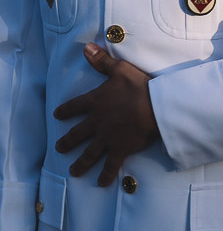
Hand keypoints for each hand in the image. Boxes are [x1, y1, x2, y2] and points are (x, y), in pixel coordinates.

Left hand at [53, 43, 158, 186]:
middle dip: (67, 142)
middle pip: (77, 134)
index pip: (75, 107)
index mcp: (96, 102)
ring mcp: (107, 138)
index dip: (65, 111)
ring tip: (73, 171)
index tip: (58, 115)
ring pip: (89, 153)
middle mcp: (97, 122)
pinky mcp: (120, 149)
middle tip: (60, 148)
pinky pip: (110, 165)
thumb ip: (102, 61)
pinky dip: (105, 175)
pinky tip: (100, 183)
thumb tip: (86, 48)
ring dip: (79, 163)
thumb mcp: (121, 70)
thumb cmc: (141, 87)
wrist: (157, 107)